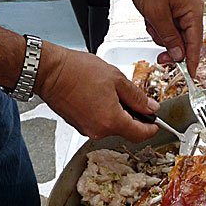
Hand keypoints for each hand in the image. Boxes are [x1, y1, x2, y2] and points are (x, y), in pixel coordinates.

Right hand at [34, 43, 160, 142]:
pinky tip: (99, 96)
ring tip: (111, 92)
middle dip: (133, 117)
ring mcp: (86, 129)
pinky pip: (98, 122)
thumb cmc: (77, 72)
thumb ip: (137, 97)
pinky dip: (104, 113)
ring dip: (117, 113)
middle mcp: (99, 130)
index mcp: (112, 121)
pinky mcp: (78, 124)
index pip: (140, 134)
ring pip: (111, 126)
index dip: (151, 129)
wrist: (49, 71)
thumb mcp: (116, 79)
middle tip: (134, 100)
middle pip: (125, 130)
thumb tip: (151, 108)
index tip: (156, 124)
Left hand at [123, 0, 203, 76]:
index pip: (195, 42)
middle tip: (159, 56)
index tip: (191, 76)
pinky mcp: (173, 6)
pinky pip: (168, 25)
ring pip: (174, 34)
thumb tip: (179, 56)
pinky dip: (158, 26)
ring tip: (150, 22)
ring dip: (160, 34)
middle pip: (185, 39)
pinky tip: (150, 17)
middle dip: (169, 45)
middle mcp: (191, 8)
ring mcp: (182, 7)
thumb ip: (169, 38)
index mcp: (193, 9)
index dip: (192, 60)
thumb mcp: (156, 15)